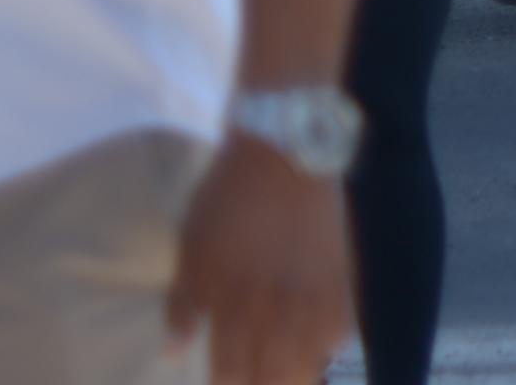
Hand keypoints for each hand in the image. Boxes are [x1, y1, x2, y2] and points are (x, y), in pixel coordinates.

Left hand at [166, 133, 354, 383]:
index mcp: (232, 304)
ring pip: (310, 359)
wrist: (287, 154)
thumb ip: (181, 306)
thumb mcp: (190, 249)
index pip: (230, 372)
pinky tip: (320, 348)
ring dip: (296, 374)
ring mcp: (314, 296)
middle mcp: (276, 310)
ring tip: (288, 376)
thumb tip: (173, 353)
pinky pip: (340, 328)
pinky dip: (328, 345)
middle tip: (256, 382)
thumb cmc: (228, 201)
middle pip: (273, 374)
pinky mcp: (343, 278)